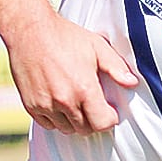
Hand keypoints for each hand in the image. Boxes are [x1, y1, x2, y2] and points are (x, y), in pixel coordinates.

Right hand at [8, 13, 138, 133]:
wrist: (29, 31)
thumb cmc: (64, 36)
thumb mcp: (96, 46)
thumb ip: (116, 67)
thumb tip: (132, 82)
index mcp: (84, 88)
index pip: (102, 123)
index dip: (109, 119)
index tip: (109, 111)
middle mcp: (65, 101)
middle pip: (85, 129)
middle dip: (92, 121)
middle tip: (93, 106)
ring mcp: (46, 105)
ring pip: (66, 129)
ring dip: (73, 121)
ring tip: (75, 103)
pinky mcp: (31, 106)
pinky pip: (48, 125)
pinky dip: (55, 119)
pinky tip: (59, 103)